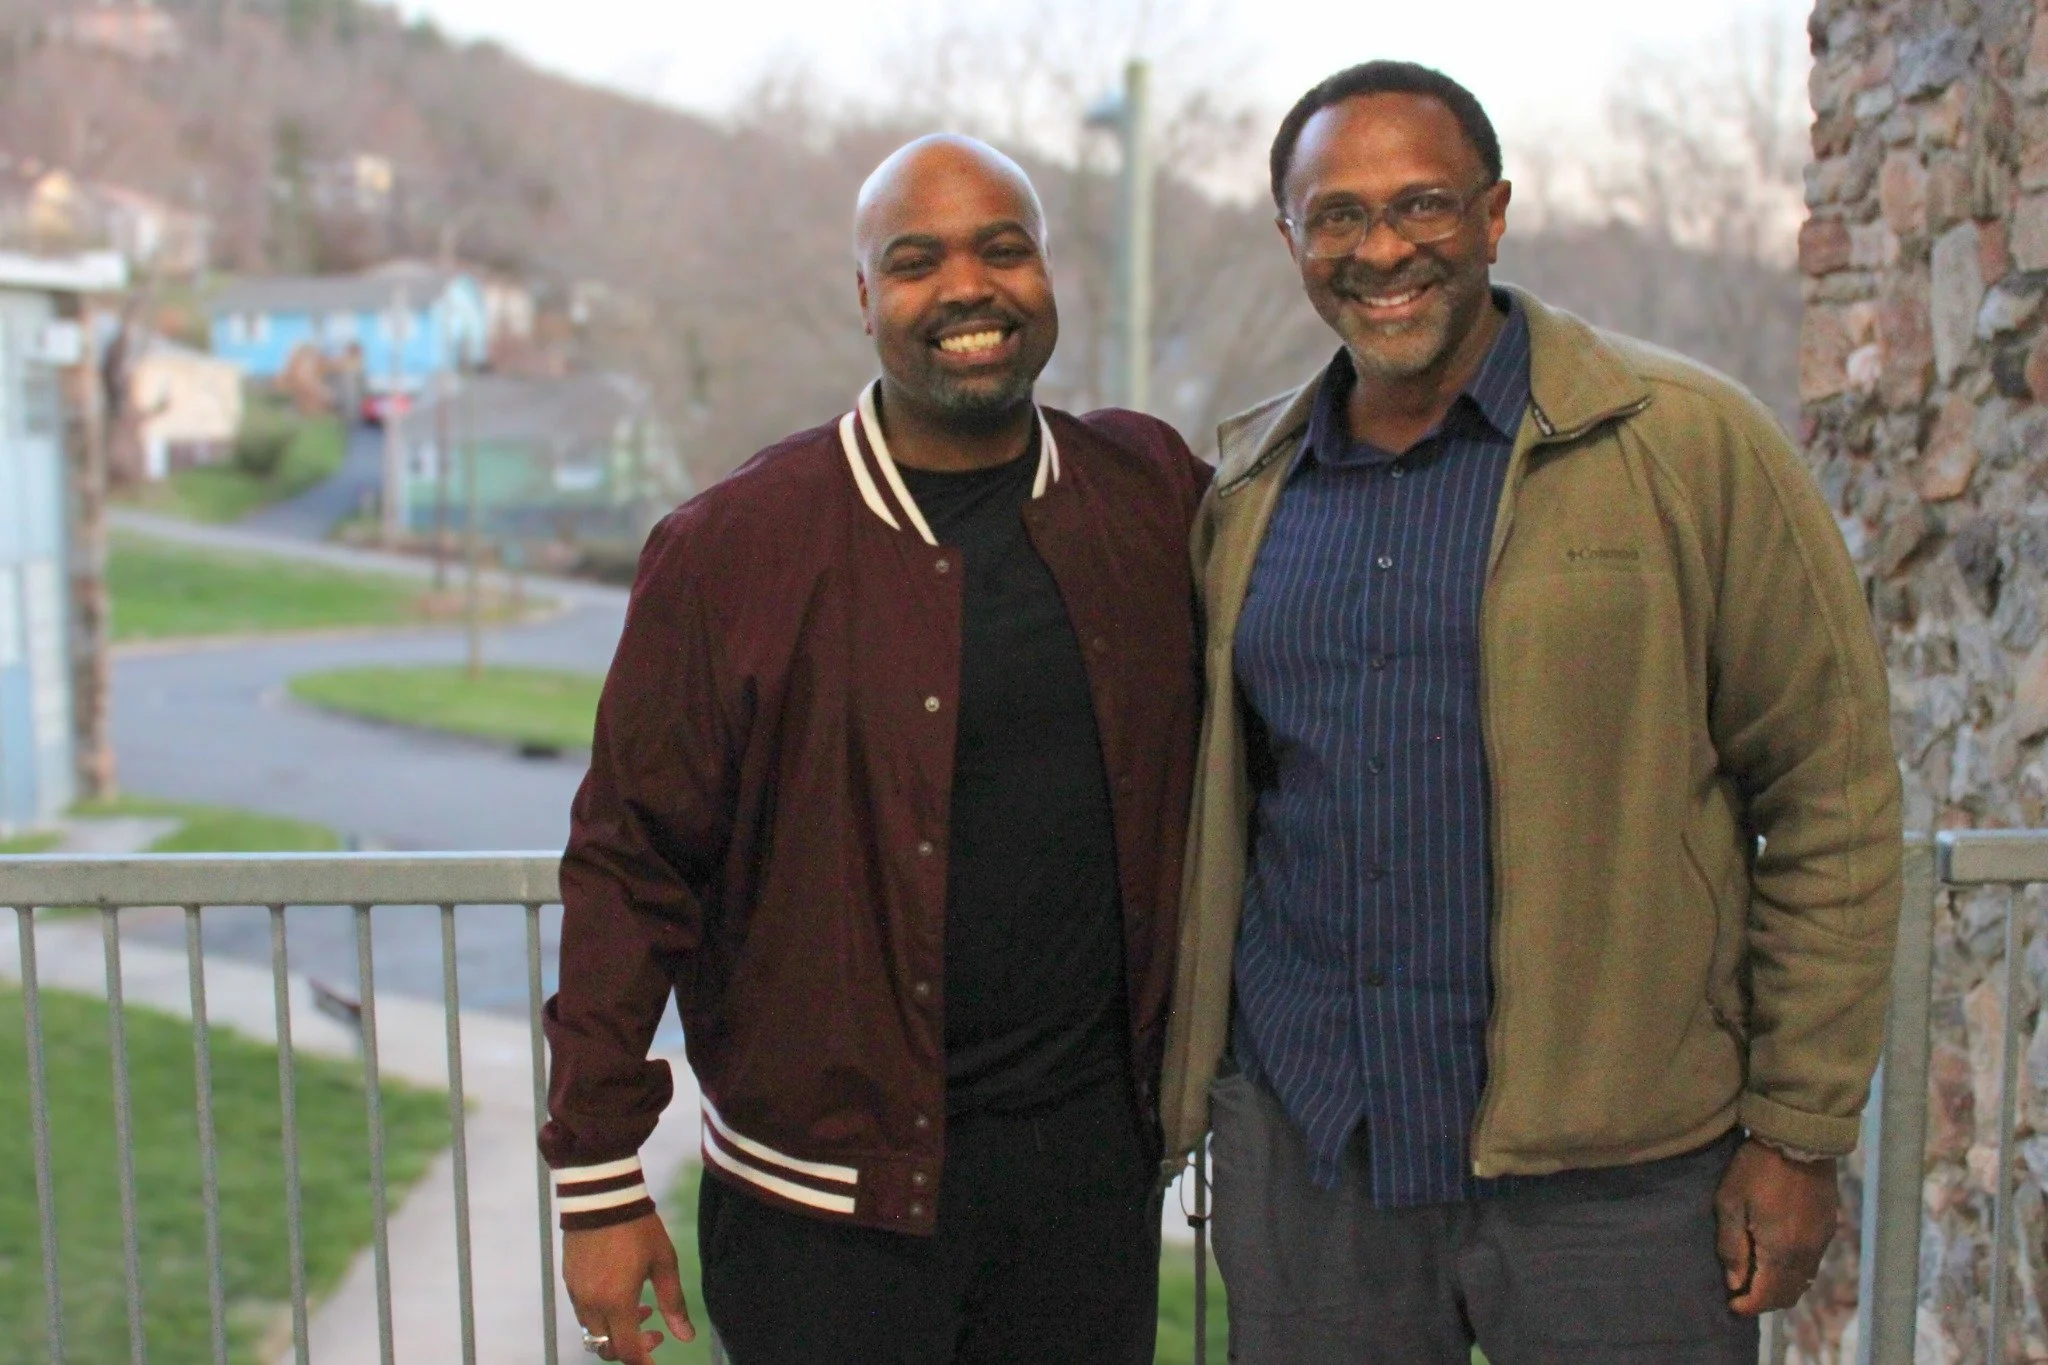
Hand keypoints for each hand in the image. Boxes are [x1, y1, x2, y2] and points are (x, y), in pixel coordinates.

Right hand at [565, 1212, 694, 1362]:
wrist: (602, 1196)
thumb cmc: (638, 1227)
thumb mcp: (663, 1263)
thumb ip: (673, 1303)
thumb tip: (686, 1336)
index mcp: (616, 1302)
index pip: (627, 1350)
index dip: (644, 1362)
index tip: (657, 1359)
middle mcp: (591, 1303)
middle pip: (606, 1345)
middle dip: (631, 1346)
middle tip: (654, 1330)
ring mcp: (576, 1292)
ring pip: (593, 1329)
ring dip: (616, 1328)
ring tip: (642, 1306)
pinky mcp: (568, 1279)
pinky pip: (583, 1310)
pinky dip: (602, 1313)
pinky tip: (620, 1293)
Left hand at [1714, 1138, 1838, 1314]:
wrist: (1799, 1138)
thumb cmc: (1756, 1168)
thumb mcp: (1730, 1203)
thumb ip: (1732, 1246)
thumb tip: (1734, 1281)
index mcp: (1782, 1251)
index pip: (1767, 1296)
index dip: (1747, 1305)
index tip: (1730, 1304)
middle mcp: (1807, 1253)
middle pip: (1788, 1294)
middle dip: (1763, 1300)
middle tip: (1740, 1292)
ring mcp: (1821, 1241)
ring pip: (1802, 1280)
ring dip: (1780, 1286)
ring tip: (1755, 1276)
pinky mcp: (1828, 1227)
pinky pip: (1811, 1263)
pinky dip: (1793, 1271)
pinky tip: (1776, 1258)